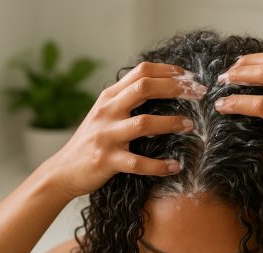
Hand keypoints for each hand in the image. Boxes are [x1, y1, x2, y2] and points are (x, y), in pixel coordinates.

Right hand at [41, 62, 206, 199]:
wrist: (64, 171)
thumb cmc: (91, 141)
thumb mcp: (105, 114)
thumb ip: (126, 99)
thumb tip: (159, 86)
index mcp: (109, 97)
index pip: (141, 71)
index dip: (168, 71)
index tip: (190, 76)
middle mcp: (107, 111)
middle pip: (144, 88)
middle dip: (176, 88)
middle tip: (199, 94)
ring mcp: (107, 135)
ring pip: (144, 123)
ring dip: (171, 123)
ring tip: (190, 125)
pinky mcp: (107, 160)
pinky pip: (139, 163)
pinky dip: (159, 166)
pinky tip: (175, 166)